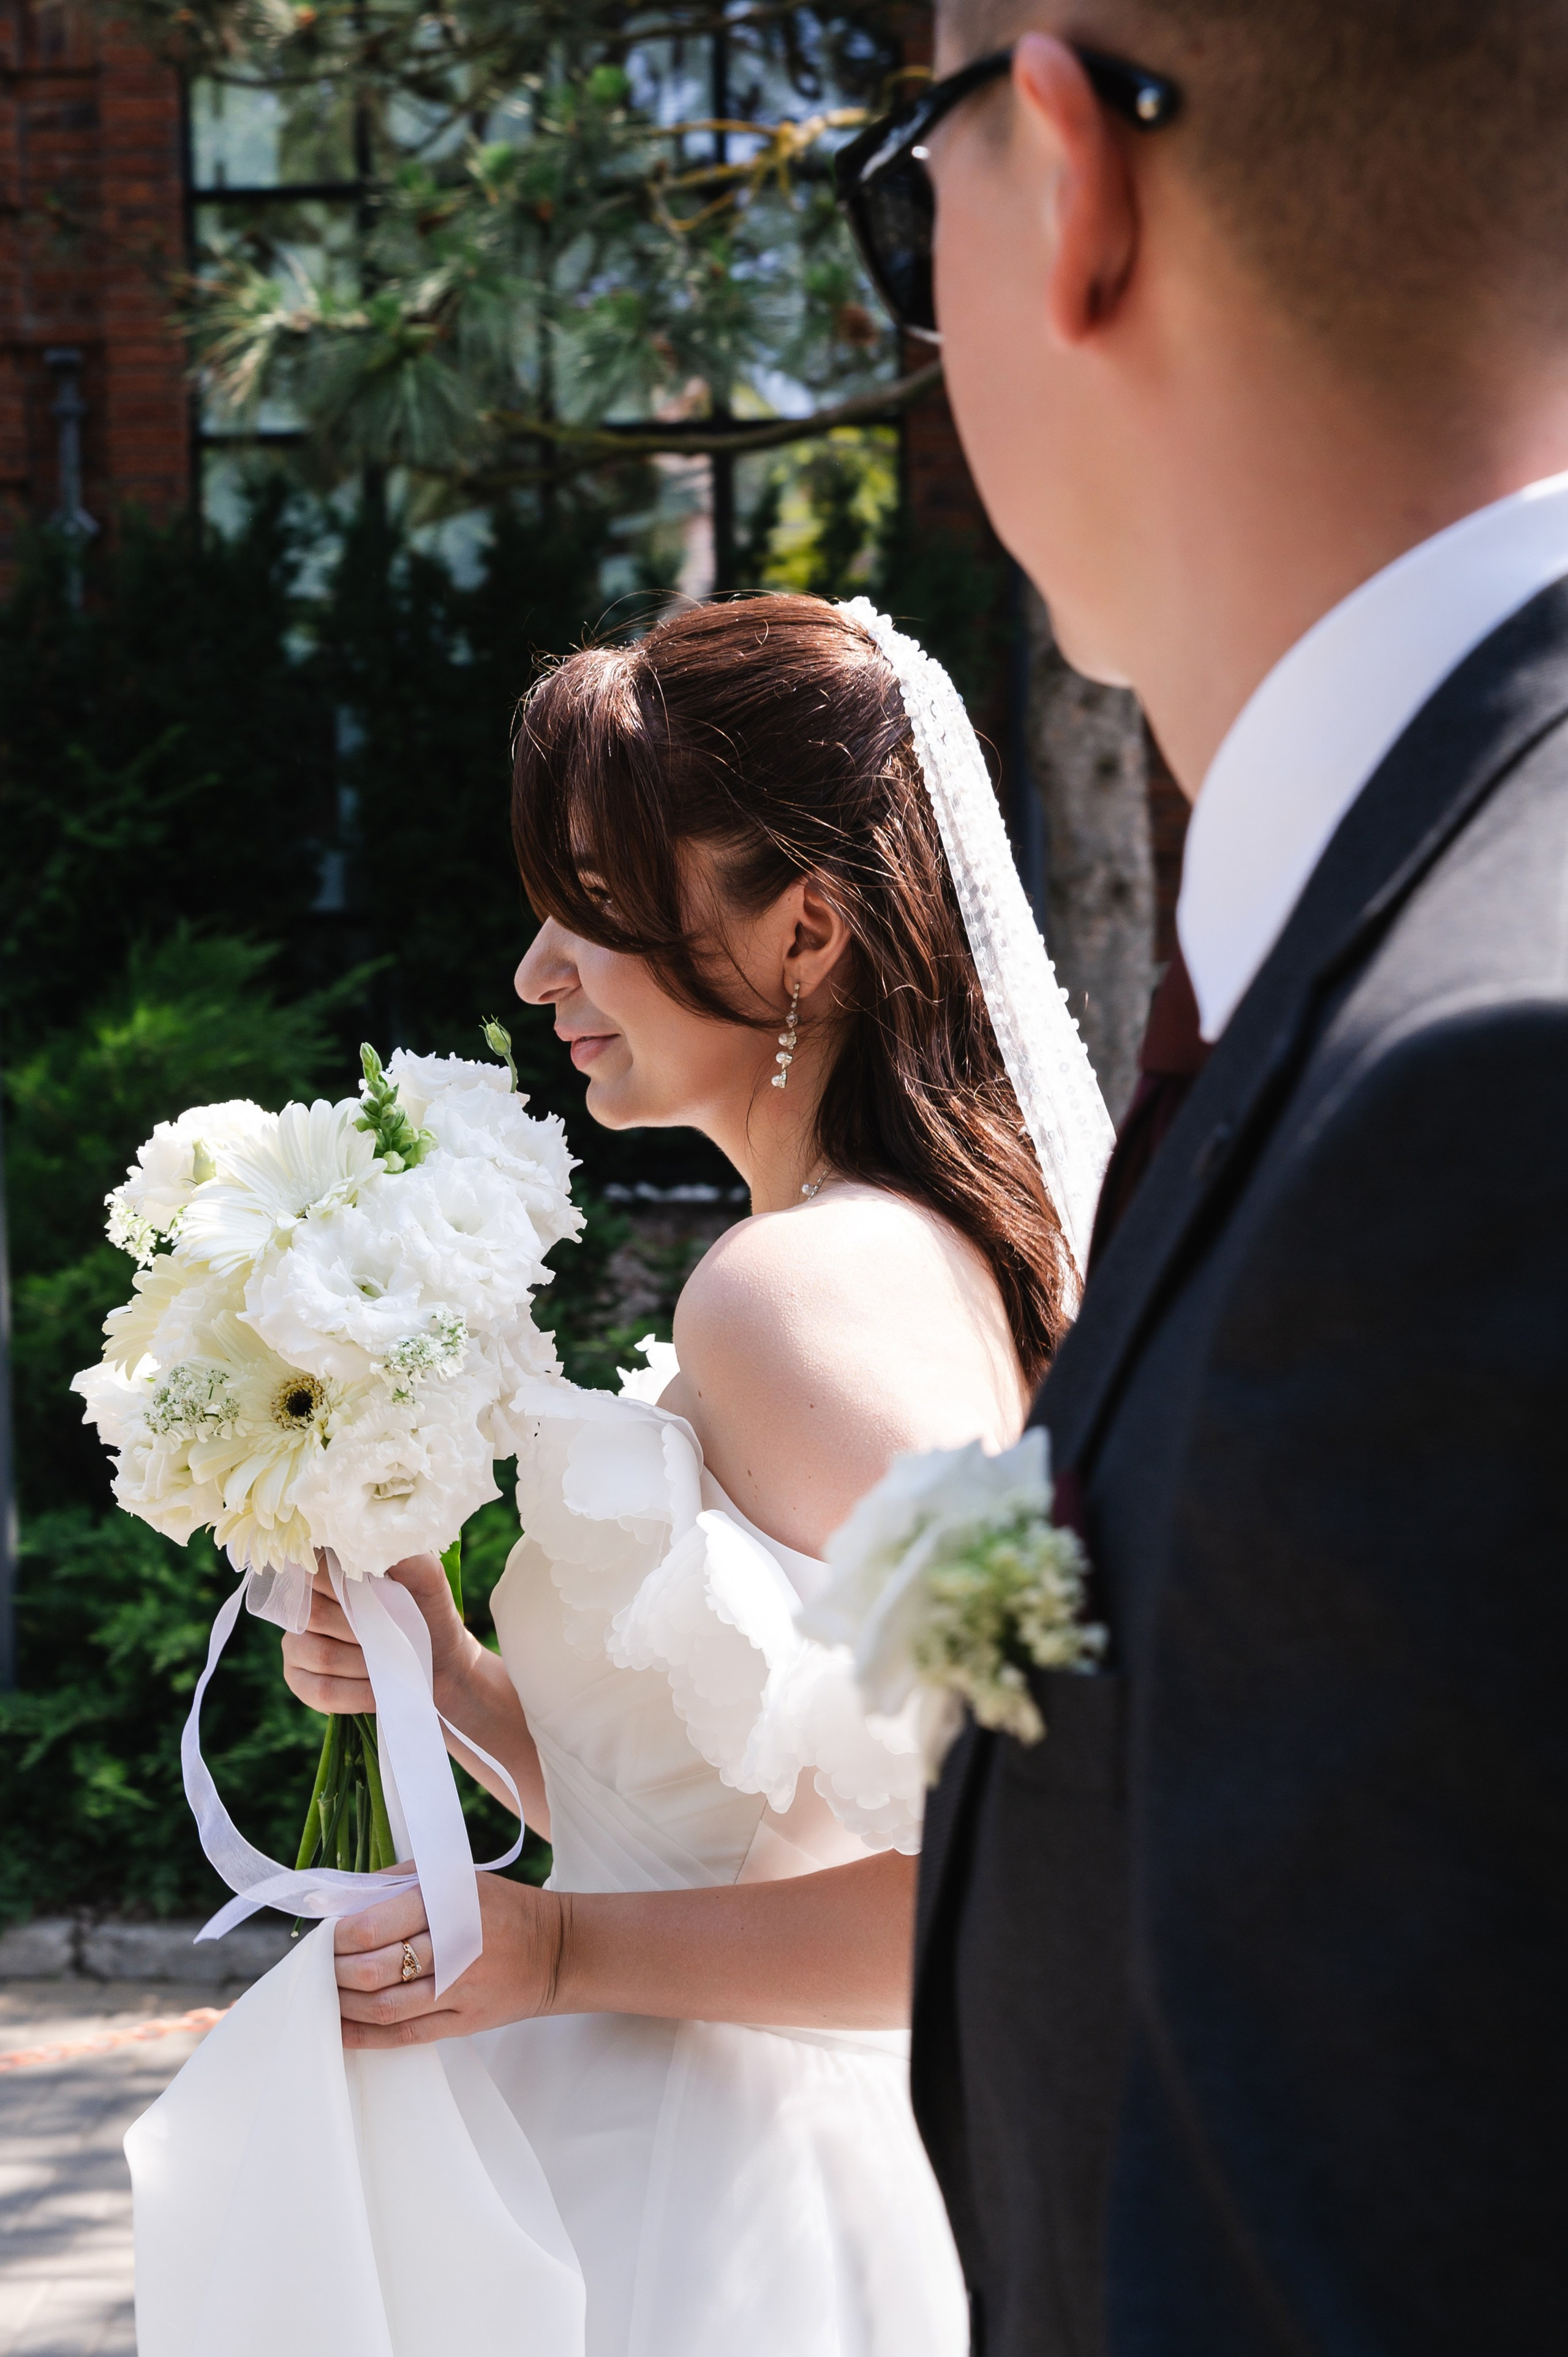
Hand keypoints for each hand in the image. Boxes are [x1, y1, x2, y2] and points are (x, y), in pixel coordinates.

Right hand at [281, 1552, 469, 1716]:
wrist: (440, 1664)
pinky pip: (321, 1690)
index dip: (344, 1584)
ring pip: (321, 1655)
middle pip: (315, 1614)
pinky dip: (358, 1693)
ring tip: (393, 1661)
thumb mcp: (427, 1578)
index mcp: (326, 1572)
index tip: (378, 1593)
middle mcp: (302, 1605)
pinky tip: (380, 1690)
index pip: (312, 1568)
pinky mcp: (299, 1681)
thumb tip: (374, 1540)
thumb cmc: (428, 1613)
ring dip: (366, 1663)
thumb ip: (403, 1555)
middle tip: (396, 1633)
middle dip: (364, 1629)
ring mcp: (296, 1644)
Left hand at [333, 1874, 566, 2047]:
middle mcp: (453, 1946)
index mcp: (447, 1901)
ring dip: (343, 2004)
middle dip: (334, 1970)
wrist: (556, 1949)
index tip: (324, 1935)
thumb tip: (335, 1902)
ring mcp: (459, 1990)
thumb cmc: (496, 1906)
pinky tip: (341, 2029)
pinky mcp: (465, 2023)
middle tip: (319, 1965)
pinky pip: (404, 2036)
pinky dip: (365, 2036)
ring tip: (326, 1993)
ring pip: (383, 2007)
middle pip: (372, 1970)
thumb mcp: (452, 1876)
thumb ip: (395, 1883)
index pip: (373, 1926)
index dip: (337, 1935)